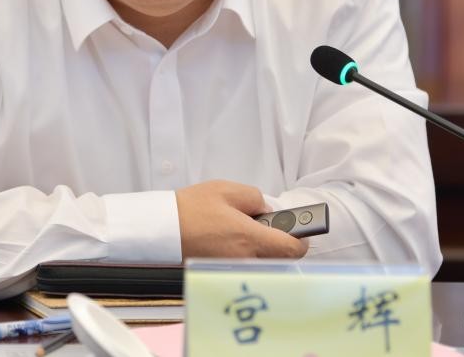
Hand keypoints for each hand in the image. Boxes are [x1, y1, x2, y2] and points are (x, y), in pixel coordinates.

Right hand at [175, 180, 308, 259]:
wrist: (162, 229)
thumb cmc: (192, 208)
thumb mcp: (227, 190)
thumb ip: (256, 198)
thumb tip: (268, 211)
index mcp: (250, 239)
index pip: (292, 249)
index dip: (301, 238)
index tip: (298, 229)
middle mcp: (246, 260)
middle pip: (281, 259)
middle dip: (281, 242)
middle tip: (267, 225)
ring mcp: (234, 269)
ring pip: (264, 263)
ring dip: (263, 249)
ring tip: (243, 229)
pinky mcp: (223, 272)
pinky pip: (247, 265)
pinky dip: (247, 254)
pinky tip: (231, 239)